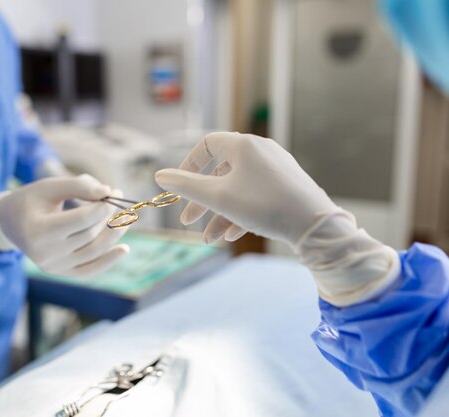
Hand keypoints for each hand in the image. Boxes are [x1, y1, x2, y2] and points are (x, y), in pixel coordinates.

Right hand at [0, 174, 128, 276]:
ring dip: (114, 234)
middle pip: (89, 235)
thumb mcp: (49, 187)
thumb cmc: (31, 201)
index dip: (101, 208)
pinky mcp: (60, 272)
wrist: (10, 223)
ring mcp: (53, 267)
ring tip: (126, 218)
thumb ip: (78, 186)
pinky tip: (124, 248)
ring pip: (93, 251)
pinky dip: (108, 260)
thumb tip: (108, 192)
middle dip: (108, 216)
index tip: (113, 193)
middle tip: (119, 199)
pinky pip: (89, 270)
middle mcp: (44, 254)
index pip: (79, 221)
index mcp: (38, 230)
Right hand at [155, 132, 337, 245]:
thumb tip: (160, 176)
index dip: (187, 167)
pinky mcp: (286, 186)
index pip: (206, 145)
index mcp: (243, 145)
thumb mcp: (218, 197)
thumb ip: (186, 186)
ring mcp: (275, 169)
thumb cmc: (264, 205)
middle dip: (202, 200)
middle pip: (220, 173)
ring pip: (237, 189)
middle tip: (188, 221)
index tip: (178, 188)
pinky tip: (232, 236)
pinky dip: (240, 213)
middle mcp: (260, 151)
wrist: (314, 225)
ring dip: (219, 214)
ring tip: (210, 240)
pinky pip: (255, 196)